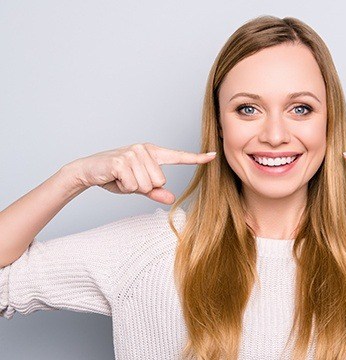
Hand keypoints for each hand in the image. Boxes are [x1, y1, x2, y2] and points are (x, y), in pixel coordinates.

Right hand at [66, 143, 216, 203]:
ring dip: (133, 187)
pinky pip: (134, 184)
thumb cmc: (115, 177)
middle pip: (160, 180)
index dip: (196, 158)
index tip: (213, 156)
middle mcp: (144, 149)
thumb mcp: (138, 186)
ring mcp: (133, 153)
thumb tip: (172, 198)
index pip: (178, 157)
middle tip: (128, 179)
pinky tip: (115, 178)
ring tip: (121, 178)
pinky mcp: (122, 161)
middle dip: (144, 186)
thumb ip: (155, 191)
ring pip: (147, 184)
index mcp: (152, 153)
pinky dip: (124, 186)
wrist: (88, 170)